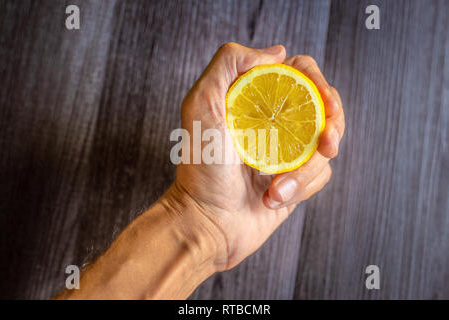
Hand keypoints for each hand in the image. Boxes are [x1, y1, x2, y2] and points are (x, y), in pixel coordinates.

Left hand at [169, 42, 344, 271]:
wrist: (208, 221)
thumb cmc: (202, 166)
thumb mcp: (201, 105)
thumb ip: (229, 63)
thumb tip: (279, 54)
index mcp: (255, 98)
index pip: (300, 73)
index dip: (318, 82)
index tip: (324, 101)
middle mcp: (274, 121)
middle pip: (324, 106)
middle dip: (332, 124)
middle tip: (326, 144)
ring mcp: (287, 150)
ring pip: (326, 145)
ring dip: (305, 169)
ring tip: (276, 188)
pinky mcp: (295, 179)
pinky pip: (320, 174)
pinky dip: (301, 187)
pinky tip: (274, 198)